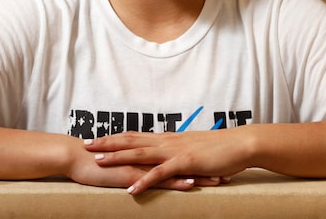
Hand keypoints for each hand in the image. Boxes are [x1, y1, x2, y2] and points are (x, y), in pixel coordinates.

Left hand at [84, 130, 248, 194]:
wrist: (240, 144)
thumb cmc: (219, 148)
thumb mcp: (193, 149)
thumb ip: (177, 153)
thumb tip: (166, 158)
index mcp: (167, 139)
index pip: (134, 136)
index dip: (114, 137)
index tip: (96, 138)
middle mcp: (167, 142)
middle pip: (131, 141)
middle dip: (107, 143)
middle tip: (85, 145)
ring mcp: (174, 152)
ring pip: (140, 154)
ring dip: (118, 158)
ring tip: (98, 162)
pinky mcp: (185, 163)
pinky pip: (160, 173)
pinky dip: (144, 181)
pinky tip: (131, 189)